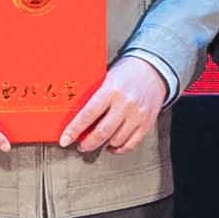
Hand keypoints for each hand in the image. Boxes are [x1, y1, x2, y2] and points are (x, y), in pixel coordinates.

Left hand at [55, 57, 173, 158]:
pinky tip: (112, 145)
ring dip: (103, 145)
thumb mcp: (106, 77)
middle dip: (87, 143)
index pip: (88, 115)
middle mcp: (125, 104)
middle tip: (81, 145)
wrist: (153, 69)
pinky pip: (131, 143)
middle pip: (102, 132)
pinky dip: (119, 148)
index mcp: (111, 90)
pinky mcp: (146, 123)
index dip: (74, 130)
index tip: (65, 139)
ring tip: (97, 142)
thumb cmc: (126, 72)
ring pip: (116, 140)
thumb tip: (74, 113)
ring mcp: (137, 115)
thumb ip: (94, 95)